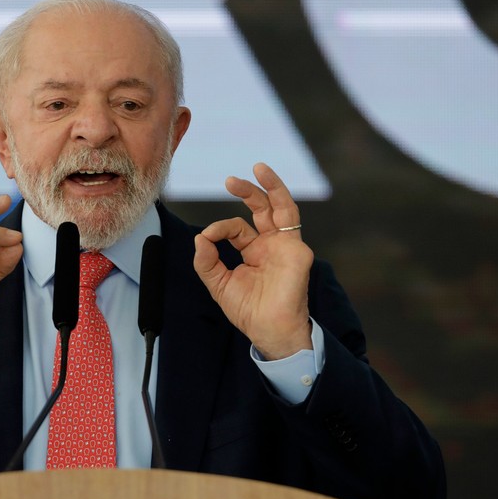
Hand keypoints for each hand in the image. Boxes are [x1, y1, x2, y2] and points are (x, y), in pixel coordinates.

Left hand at [193, 163, 313, 359]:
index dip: (220, 228)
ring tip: (258, 167)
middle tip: (230, 179)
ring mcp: (286, 246)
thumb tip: (200, 237)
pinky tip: (260, 196)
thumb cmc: (248, 311)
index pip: (238, 228)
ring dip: (271, 185)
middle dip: (248, 190)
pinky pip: (288, 222)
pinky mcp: (297, 250)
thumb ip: (207, 261)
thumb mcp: (218, 284)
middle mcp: (272, 245)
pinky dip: (275, 204)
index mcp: (255, 252)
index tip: (207, 239)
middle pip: (262, 208)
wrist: (268, 331)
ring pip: (283, 206)